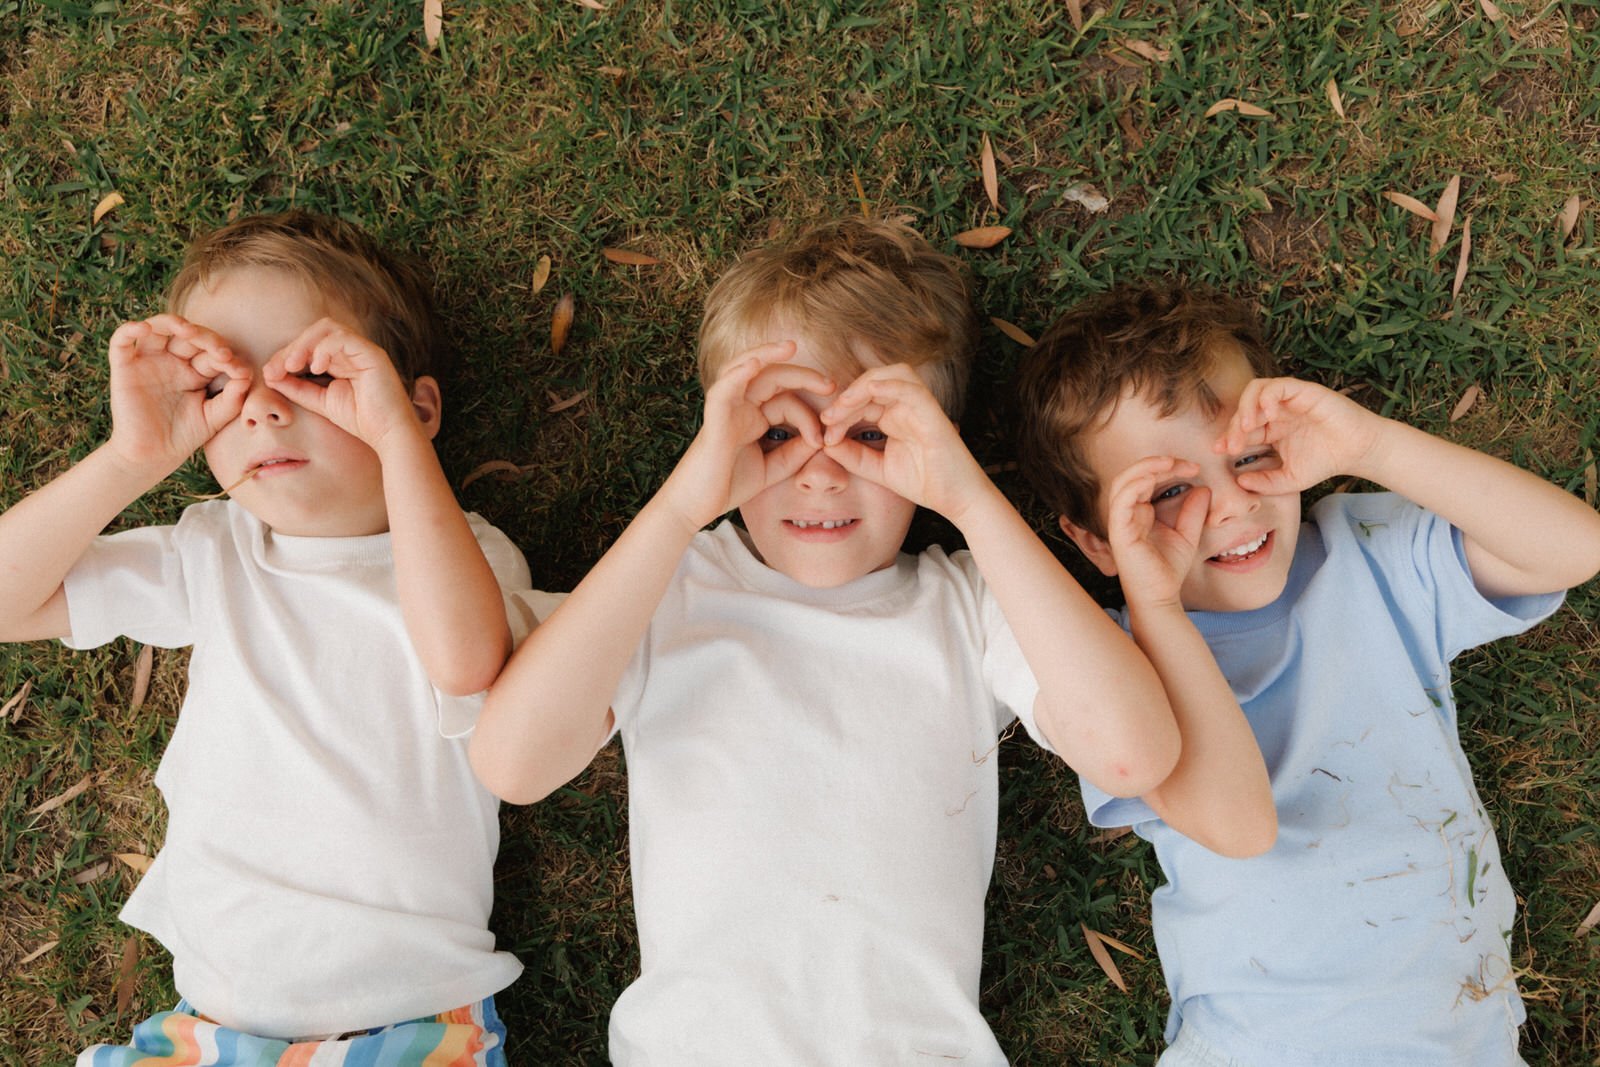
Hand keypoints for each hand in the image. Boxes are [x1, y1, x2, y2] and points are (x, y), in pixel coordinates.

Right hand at [105, 315, 252, 475]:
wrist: (154, 456)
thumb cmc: (185, 436)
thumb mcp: (214, 417)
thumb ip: (232, 398)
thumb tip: (246, 374)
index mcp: (196, 370)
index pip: (212, 352)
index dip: (226, 357)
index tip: (239, 371)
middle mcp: (173, 360)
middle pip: (189, 335)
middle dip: (206, 338)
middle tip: (220, 352)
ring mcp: (148, 361)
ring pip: (158, 328)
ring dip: (172, 322)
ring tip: (187, 330)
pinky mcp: (124, 367)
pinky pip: (122, 340)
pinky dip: (130, 329)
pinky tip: (144, 328)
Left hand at [263, 318, 420, 450]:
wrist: (388, 434)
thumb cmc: (360, 420)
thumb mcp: (319, 402)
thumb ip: (296, 388)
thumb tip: (271, 375)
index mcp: (342, 360)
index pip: (310, 344)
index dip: (286, 355)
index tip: (270, 374)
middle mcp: (353, 351)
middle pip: (316, 331)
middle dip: (292, 347)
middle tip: (276, 369)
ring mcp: (363, 350)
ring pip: (328, 328)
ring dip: (304, 344)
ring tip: (292, 365)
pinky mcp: (373, 354)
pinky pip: (343, 338)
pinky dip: (324, 349)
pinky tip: (316, 368)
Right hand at [662, 342, 832, 529]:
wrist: (695, 506)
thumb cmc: (727, 486)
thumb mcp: (772, 469)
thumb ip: (794, 453)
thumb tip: (820, 438)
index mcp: (753, 418)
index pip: (787, 402)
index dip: (809, 417)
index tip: (822, 441)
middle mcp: (740, 408)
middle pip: (772, 377)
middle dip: (802, 375)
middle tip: (831, 384)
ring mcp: (726, 410)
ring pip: (745, 369)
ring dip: (766, 354)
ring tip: (789, 347)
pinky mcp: (714, 419)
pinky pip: (724, 389)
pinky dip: (738, 373)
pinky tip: (755, 364)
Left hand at [818, 364, 985, 520]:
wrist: (956, 500)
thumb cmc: (924, 482)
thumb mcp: (877, 469)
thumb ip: (852, 456)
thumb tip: (825, 443)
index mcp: (894, 416)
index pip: (862, 401)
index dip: (839, 413)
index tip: (823, 436)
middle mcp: (907, 406)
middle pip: (872, 383)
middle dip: (846, 397)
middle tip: (827, 418)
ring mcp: (921, 407)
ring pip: (893, 374)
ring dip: (865, 384)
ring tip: (844, 403)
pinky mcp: (933, 413)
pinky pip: (913, 389)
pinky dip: (892, 384)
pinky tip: (872, 389)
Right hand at [1104, 456, 1209, 608]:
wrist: (1162, 597)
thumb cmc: (1168, 570)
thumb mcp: (1187, 534)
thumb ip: (1193, 512)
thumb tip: (1203, 488)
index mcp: (1139, 512)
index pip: (1146, 479)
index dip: (1167, 467)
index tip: (1192, 467)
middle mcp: (1126, 514)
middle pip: (1132, 475)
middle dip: (1156, 463)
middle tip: (1182, 461)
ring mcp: (1121, 523)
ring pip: (1122, 483)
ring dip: (1144, 468)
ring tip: (1168, 463)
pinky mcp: (1119, 533)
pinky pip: (1121, 502)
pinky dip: (1134, 486)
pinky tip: (1152, 479)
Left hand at [1215, 377, 1385, 493]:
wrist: (1358, 451)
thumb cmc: (1326, 462)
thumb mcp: (1290, 479)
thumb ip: (1264, 483)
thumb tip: (1239, 482)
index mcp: (1271, 429)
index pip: (1242, 428)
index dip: (1228, 437)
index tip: (1219, 451)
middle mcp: (1277, 412)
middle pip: (1244, 409)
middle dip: (1233, 427)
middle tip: (1232, 445)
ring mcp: (1289, 400)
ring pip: (1256, 390)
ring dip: (1245, 407)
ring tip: (1246, 428)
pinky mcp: (1304, 391)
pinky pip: (1278, 385)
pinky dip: (1267, 397)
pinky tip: (1267, 415)